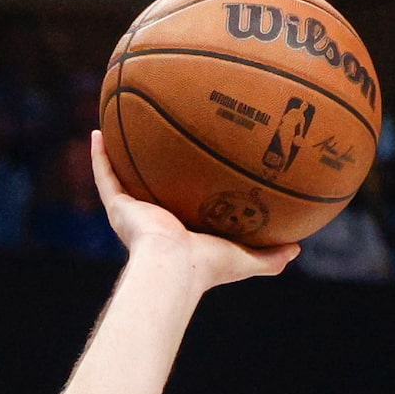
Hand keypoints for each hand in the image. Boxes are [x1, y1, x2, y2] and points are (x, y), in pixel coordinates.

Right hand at [89, 130, 296, 289]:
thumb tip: (298, 246)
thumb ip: (270, 255)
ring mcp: (131, 213)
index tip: (189, 168)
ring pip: (122, 178)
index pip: (179, 206)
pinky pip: (104, 176)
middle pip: (149, 187)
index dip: (182, 189)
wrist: (174, 267)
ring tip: (118, 126)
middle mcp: (152, 220)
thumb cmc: (208, 266)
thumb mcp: (246, 258)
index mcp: (178, 231)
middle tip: (156, 141)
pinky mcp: (117, 208)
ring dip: (118, 155)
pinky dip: (99, 156)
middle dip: (150, 167)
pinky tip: (97, 132)